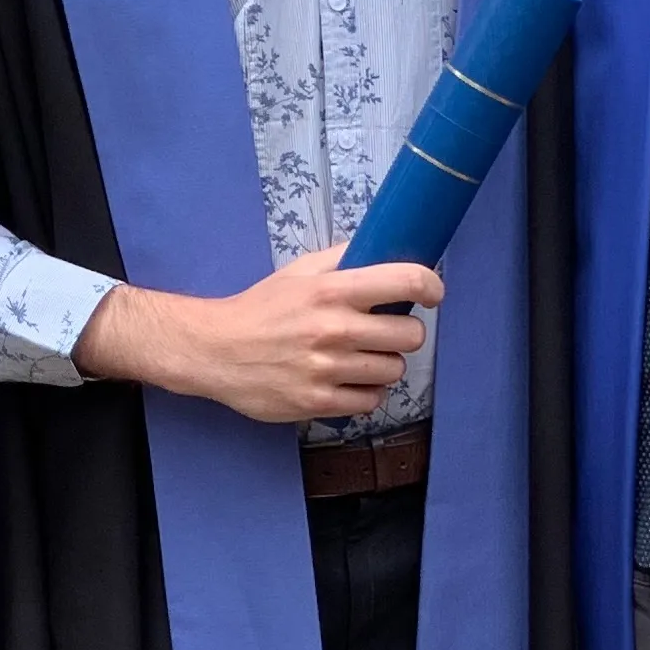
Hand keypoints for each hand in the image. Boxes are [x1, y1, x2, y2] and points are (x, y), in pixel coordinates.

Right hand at [76, 239, 441, 422]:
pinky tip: (348, 381)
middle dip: (405, 333)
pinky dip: (366, 392)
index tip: (432, 293)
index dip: (430, 286)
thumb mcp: (299, 271)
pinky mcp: (318, 402)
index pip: (405, 281)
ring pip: (393, 370)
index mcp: (332, 291)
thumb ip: (343, 258)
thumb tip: (386, 247)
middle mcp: (334, 330)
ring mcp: (327, 370)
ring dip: (384, 364)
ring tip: (361, 358)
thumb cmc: (262, 308)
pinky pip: (371, 401)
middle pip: (410, 335)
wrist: (216, 350)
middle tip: (385, 331)